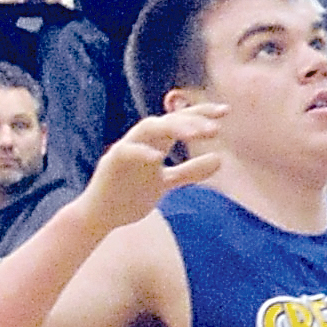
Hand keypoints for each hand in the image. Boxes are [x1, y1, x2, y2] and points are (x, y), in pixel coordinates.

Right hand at [82, 108, 225, 232]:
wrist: (101, 216)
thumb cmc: (131, 195)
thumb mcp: (167, 182)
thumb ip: (190, 171)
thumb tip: (220, 159)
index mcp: (156, 143)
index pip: (180, 120)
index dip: (201, 113)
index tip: (225, 110)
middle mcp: (142, 140)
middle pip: (168, 120)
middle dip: (192, 120)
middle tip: (216, 129)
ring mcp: (126, 149)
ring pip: (148, 128)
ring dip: (173, 128)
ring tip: (196, 134)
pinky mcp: (111, 163)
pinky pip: (127, 152)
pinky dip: (142, 152)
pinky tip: (158, 157)